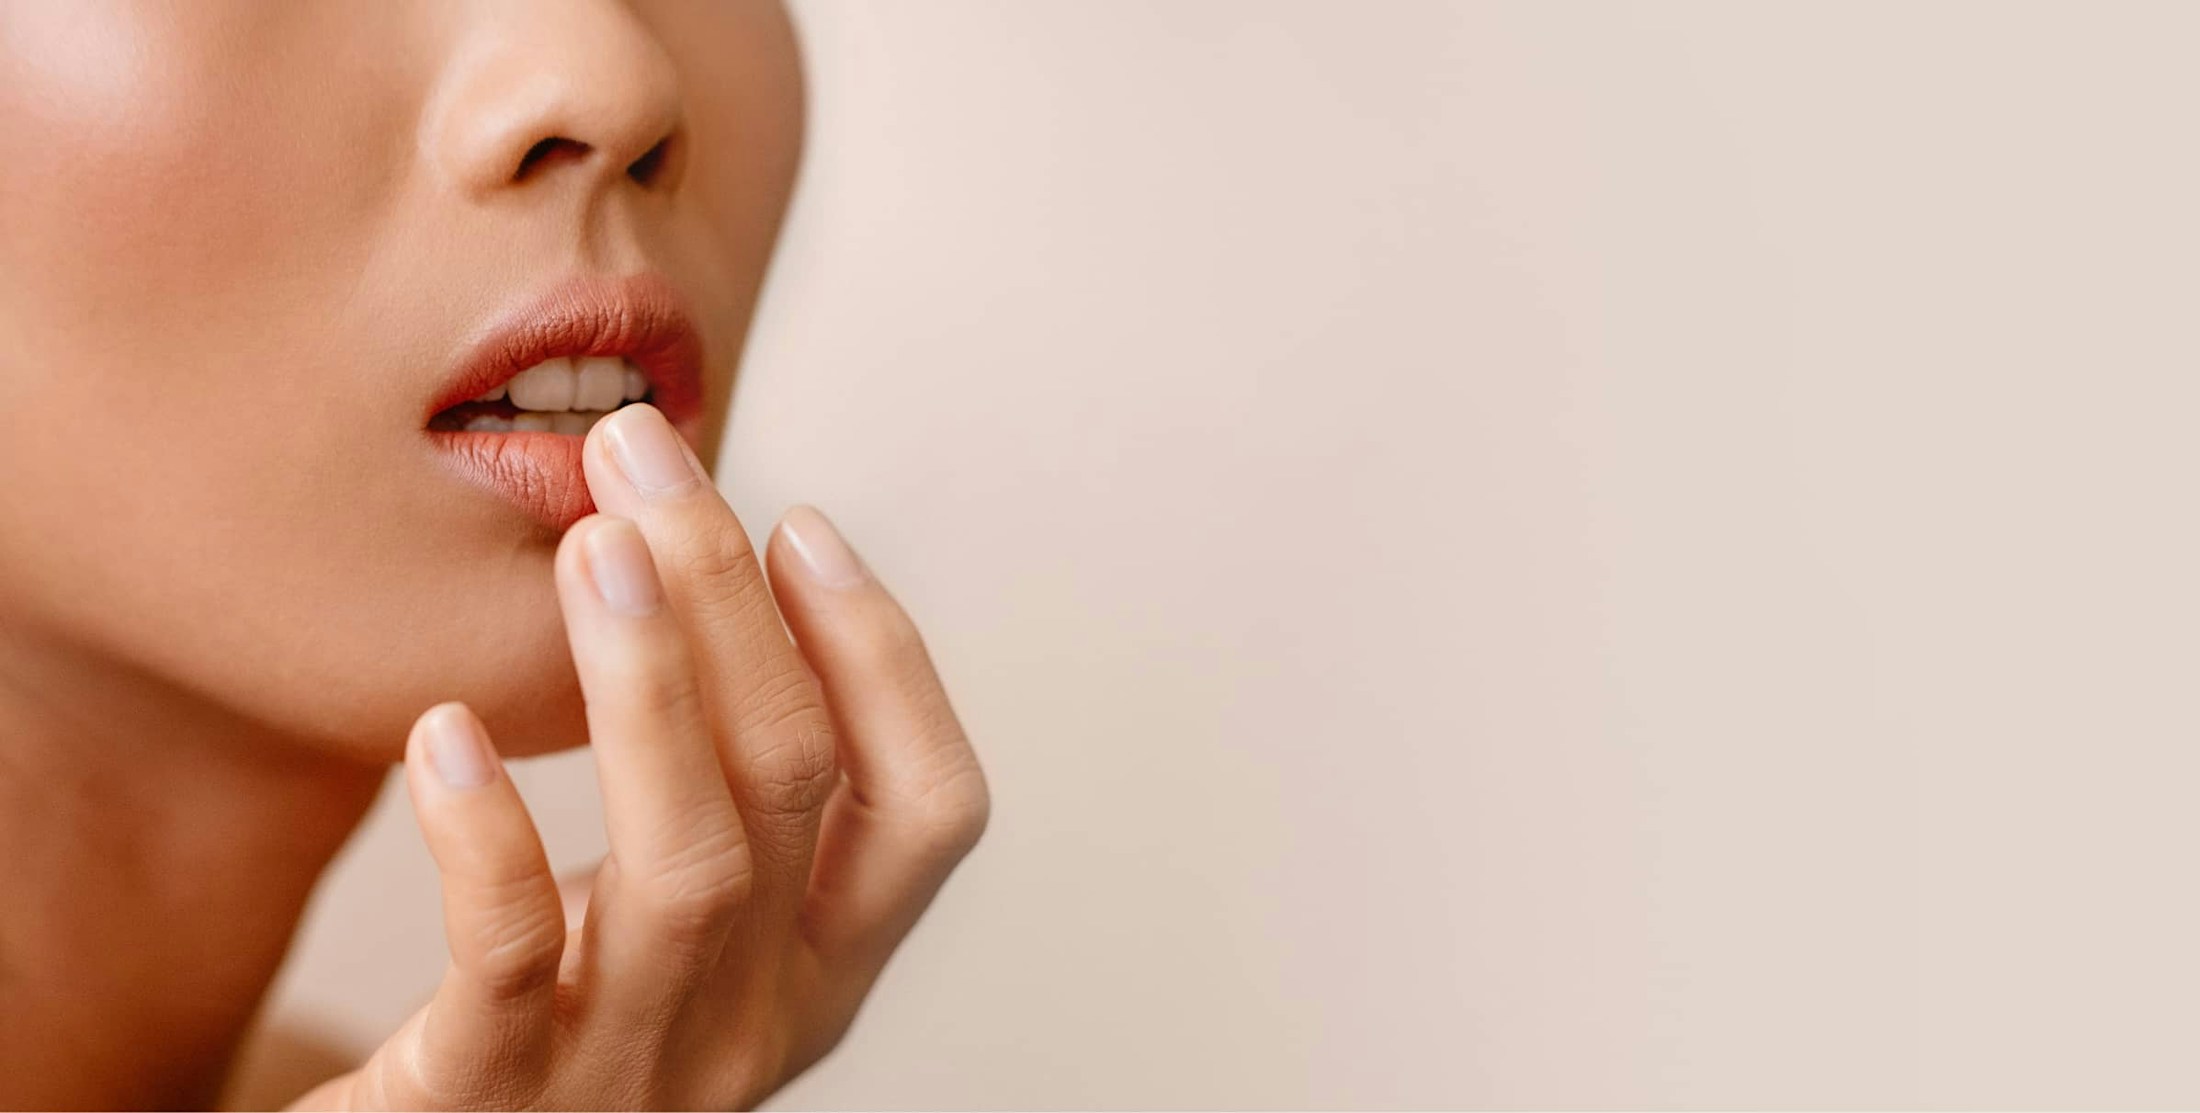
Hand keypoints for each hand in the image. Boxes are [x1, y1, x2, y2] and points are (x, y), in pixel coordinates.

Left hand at [293, 405, 988, 1109]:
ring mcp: (635, 1074)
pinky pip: (512, 957)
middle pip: (794, 784)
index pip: (927, 808)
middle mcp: (756, 1023)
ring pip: (694, 862)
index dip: (884, 658)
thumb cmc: (547, 1020)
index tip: (798, 524)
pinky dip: (489, 833)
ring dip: (652, 681)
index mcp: (823, 967)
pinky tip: (445, 729)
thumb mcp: (673, 912)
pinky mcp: (493, 1102)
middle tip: (642, 456)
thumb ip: (719, 785)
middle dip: (730, 598)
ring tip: (593, 545)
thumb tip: (713, 557)